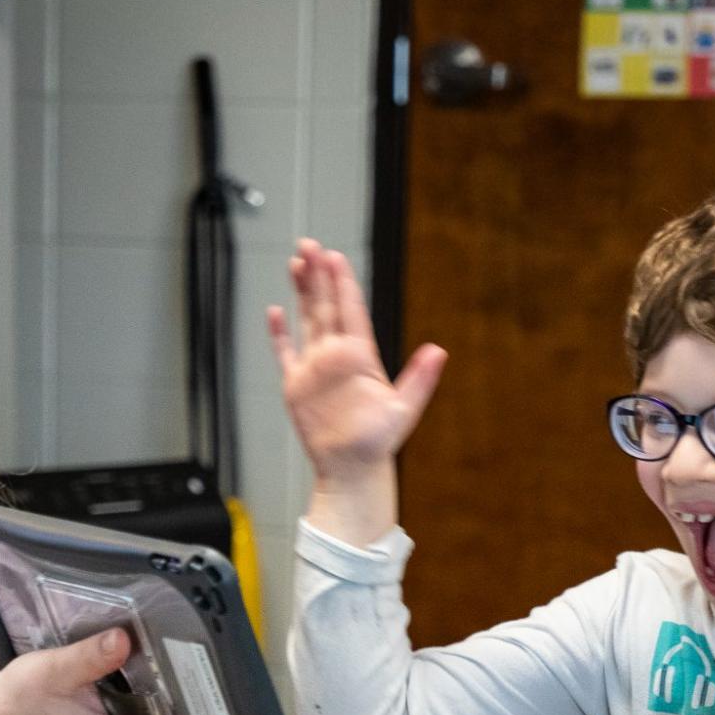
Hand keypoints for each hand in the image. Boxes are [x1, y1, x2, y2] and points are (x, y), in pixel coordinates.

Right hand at [270, 238, 445, 484]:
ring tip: (296, 263)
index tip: (335, 257)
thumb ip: (421, 379)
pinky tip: (275, 312)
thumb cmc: (379, 442)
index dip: (342, 282)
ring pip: (307, 320)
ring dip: (301, 292)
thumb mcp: (404, 409)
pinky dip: (279, 333)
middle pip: (325, 306)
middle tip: (309, 245)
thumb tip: (439, 351)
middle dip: (318, 275)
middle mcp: (336, 356)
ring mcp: (315, 368)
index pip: (351, 310)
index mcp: (360, 356)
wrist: (352, 469)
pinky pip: (285, 353)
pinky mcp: (296, 386)